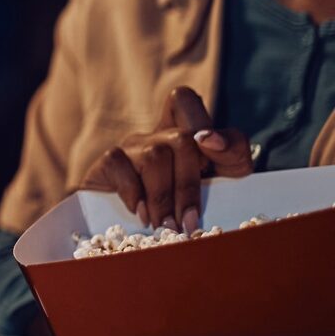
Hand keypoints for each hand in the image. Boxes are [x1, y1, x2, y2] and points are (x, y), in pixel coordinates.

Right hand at [79, 86, 254, 232]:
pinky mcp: (107, 163)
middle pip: (181, 139)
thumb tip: (210, 141)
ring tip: (166, 227)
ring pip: (155, 155)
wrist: (129, 233)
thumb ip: (230, 161)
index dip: (202, 123)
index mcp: (184, 137)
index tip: (209, 163)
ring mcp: (130, 147)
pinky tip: (141, 216)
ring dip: (163, 197)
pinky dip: (134, 194)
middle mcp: (156, 136)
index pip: (186, 102)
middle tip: (188, 222)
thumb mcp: (217, 189)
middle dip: (188, 185)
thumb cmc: (180, 210)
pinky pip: (120, 166)